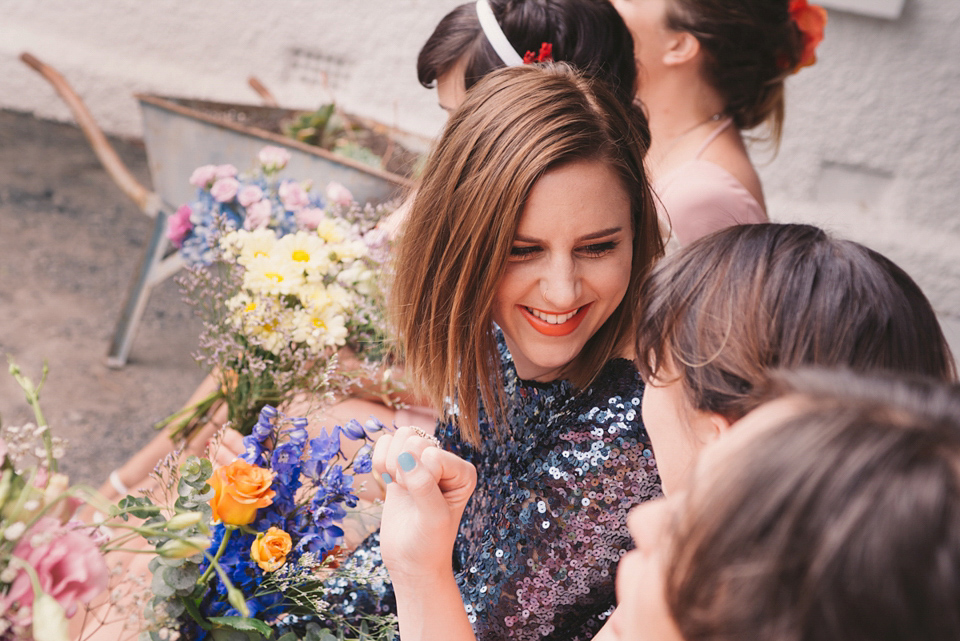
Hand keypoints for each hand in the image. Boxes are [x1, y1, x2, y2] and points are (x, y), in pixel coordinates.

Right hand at [373, 426, 476, 581]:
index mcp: (463, 471)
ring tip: (400, 487)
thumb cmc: (429, 543)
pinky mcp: (401, 466)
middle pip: (414, 438)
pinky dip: (380, 461)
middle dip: (404, 468)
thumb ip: (424, 487)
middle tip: (410, 495)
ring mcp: (422, 462)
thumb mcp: (433, 518)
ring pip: (400, 435)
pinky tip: (389, 482)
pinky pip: (385, 443)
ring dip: (392, 462)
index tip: (423, 503)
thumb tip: (406, 457)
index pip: (432, 454)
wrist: (411, 563)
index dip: (420, 479)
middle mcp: (445, 462)